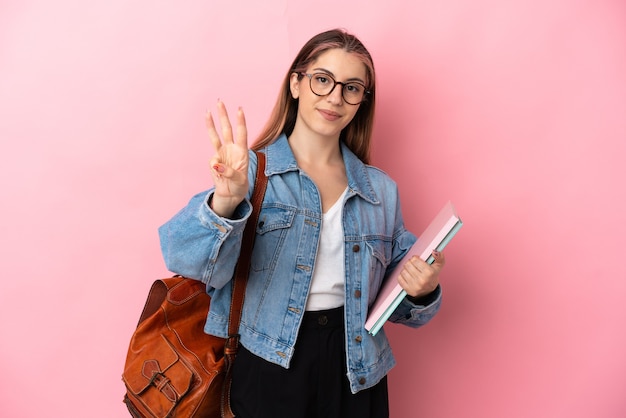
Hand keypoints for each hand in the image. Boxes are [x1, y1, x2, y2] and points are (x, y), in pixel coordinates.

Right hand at [206, 100, 248, 216]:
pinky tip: (221, 176)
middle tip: (220, 102)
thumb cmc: (239, 186)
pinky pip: (212, 161)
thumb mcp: (239, 181)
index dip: (240, 122)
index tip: (239, 109)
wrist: (231, 194)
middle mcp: (232, 149)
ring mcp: (222, 153)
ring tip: (207, 112)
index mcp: (242, 152)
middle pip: (227, 129)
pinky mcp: (214, 160)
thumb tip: (216, 164)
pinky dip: (215, 169)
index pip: (241, 134)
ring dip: (211, 124)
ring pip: (215, 136)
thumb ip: (229, 172)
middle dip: (223, 116)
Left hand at [397, 251, 444, 297]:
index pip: (414, 260)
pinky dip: (402, 276)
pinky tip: (407, 276)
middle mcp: (422, 280)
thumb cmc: (433, 275)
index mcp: (429, 272)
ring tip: (410, 271)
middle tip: (413, 265)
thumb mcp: (438, 265)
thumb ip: (439, 256)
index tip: (417, 260)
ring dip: (406, 269)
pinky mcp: (409, 290)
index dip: (415, 258)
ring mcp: (415, 286)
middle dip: (410, 263)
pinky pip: (399, 278)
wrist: (429, 290)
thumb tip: (434, 251)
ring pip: (403, 271)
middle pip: (408, 264)